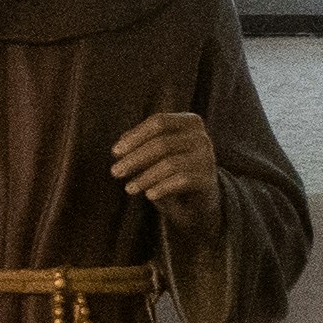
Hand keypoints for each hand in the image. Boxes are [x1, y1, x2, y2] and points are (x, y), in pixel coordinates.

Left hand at [108, 108, 222, 225]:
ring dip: (145, 177)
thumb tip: (121, 143)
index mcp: (188, 122)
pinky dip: (162, 187)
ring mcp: (207, 157)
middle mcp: (201, 136)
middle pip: (162, 143)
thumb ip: (139, 145)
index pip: (159, 122)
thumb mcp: (153, 156)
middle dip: (135, 158)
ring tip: (129, 189)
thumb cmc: (170, 171)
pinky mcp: (208, 179)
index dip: (135, 136)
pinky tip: (149, 195)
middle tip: (115, 172)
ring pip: (170, 163)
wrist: (197, 201)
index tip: (115, 152)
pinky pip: (182, 180)